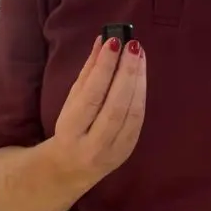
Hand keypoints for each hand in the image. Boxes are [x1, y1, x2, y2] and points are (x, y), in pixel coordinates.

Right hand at [48, 36, 146, 187]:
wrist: (72, 168)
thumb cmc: (69, 127)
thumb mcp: (70, 100)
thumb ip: (88, 73)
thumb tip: (102, 42)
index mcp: (72, 129)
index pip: (91, 96)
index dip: (103, 68)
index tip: (113, 42)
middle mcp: (94, 143)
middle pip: (116, 106)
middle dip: (126, 72)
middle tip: (133, 45)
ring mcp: (116, 150)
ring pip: (132, 113)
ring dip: (138, 80)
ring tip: (139, 54)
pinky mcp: (130, 149)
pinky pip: (139, 119)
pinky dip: (141, 94)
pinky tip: (141, 74)